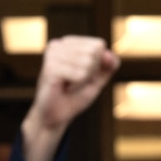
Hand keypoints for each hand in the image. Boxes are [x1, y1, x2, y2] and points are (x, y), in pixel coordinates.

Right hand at [20, 37, 119, 160]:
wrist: (55, 117)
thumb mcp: (97, 80)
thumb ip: (108, 66)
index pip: (99, 45)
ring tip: (68, 86)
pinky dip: (77, 86)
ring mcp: (53, 55)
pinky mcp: (50, 67)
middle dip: (91, 73)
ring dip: (83, 81)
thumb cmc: (74, 96)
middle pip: (94, 52)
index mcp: (68, 43)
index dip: (98, 65)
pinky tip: (64, 88)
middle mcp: (58, 44)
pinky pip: (80, 74)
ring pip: (88, 63)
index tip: (82, 75)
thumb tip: (110, 54)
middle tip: (75, 83)